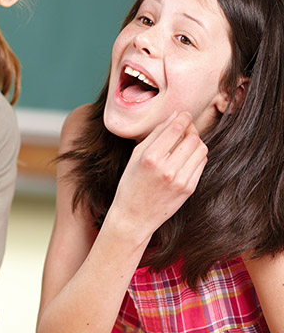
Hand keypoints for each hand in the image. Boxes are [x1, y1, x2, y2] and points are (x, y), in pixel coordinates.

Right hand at [109, 112, 207, 240]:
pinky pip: (201, 164)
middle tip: (186, 127)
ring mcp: (180, 181)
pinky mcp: (189, 189)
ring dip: (196, 142)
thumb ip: (154, 135)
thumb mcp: (135, 156)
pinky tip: (186, 157)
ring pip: (201, 150)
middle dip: (191, 128)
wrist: (134, 217)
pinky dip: (196, 156)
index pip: (175, 129)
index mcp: (150, 158)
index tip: (184, 115)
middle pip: (192, 138)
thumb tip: (173, 116)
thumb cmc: (131, 184)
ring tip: (186, 142)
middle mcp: (167, 169)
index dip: (183, 118)